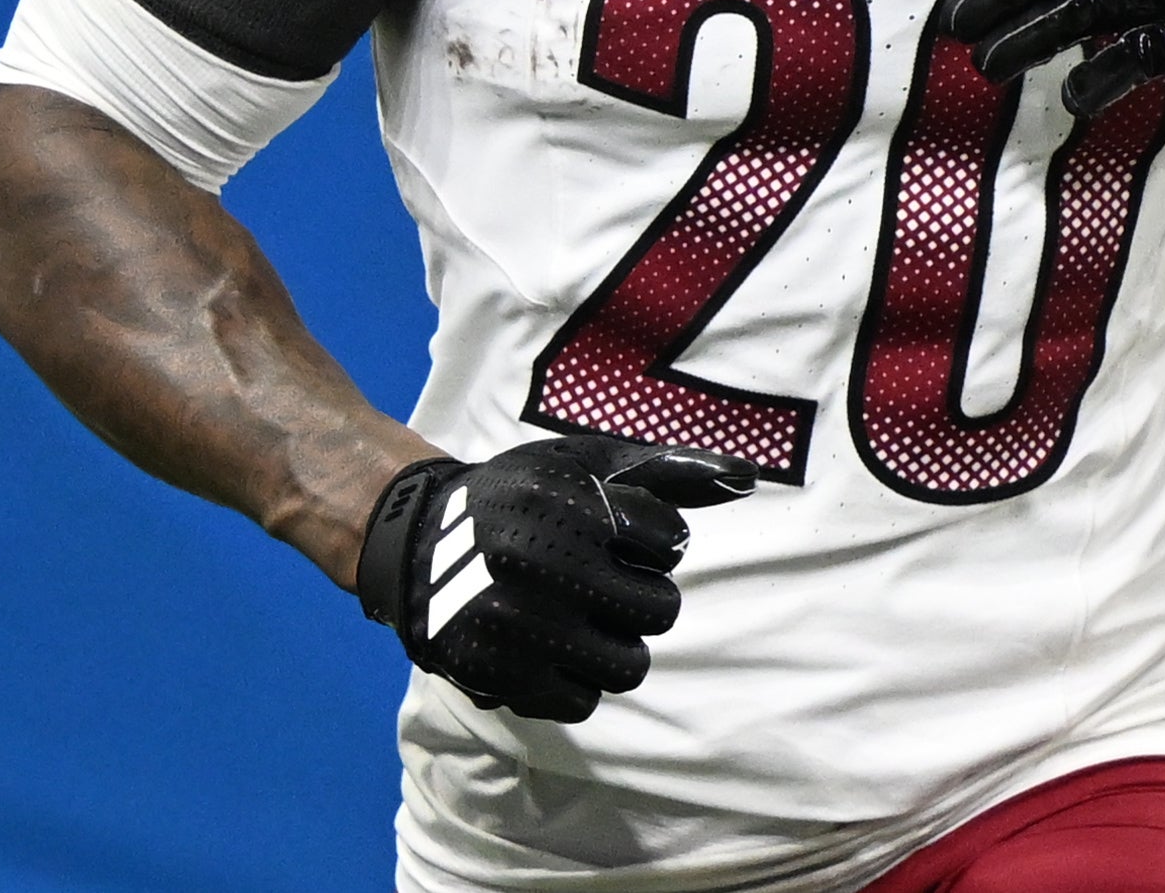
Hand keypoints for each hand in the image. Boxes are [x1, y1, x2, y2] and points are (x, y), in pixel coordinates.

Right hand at [354, 435, 755, 721]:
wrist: (417, 544)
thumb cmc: (522, 495)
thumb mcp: (588, 464)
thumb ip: (670, 471)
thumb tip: (747, 478)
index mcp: (568, 507)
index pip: (670, 541)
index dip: (651, 538)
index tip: (615, 531)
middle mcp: (542, 569)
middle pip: (660, 610)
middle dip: (642, 595)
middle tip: (603, 580)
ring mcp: (520, 630)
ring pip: (628, 665)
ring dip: (617, 642)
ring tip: (584, 616)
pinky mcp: (500, 677)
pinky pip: (582, 701)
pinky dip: (576, 677)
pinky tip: (552, 644)